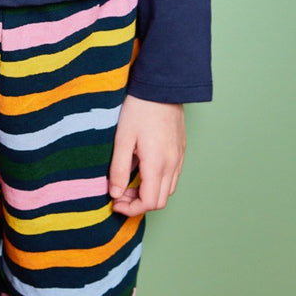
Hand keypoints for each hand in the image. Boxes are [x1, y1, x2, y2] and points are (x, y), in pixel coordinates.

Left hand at [108, 96, 185, 215]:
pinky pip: (173, 176)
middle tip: (119, 192)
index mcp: (157, 164)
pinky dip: (158, 182)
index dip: (131, 209)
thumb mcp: (123, 138)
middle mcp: (172, 164)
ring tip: (129, 182)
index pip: (149, 203)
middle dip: (138, 204)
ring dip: (149, 193)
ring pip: (168, 190)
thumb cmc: (140, 108)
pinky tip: (143, 170)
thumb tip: (115, 194)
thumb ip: (118, 168)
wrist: (161, 86)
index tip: (114, 203)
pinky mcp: (181, 149)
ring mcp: (179, 157)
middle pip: (160, 201)